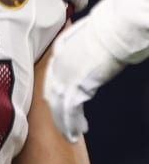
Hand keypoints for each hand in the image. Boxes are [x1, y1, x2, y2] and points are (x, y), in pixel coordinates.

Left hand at [45, 18, 129, 141]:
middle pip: (50, 93)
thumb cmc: (107, 29)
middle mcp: (56, 65)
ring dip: (63, 123)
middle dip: (56, 111)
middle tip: (62, 124)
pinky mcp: (76, 86)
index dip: (54, 92)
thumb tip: (90, 53)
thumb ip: (82, 48)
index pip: (51, 77)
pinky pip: (70, 110)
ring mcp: (64, 76)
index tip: (59, 103)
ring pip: (58, 106)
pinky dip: (71, 124)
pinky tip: (76, 133)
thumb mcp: (86, 37)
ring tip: (70, 135)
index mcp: (58, 51)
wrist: (112, 29)